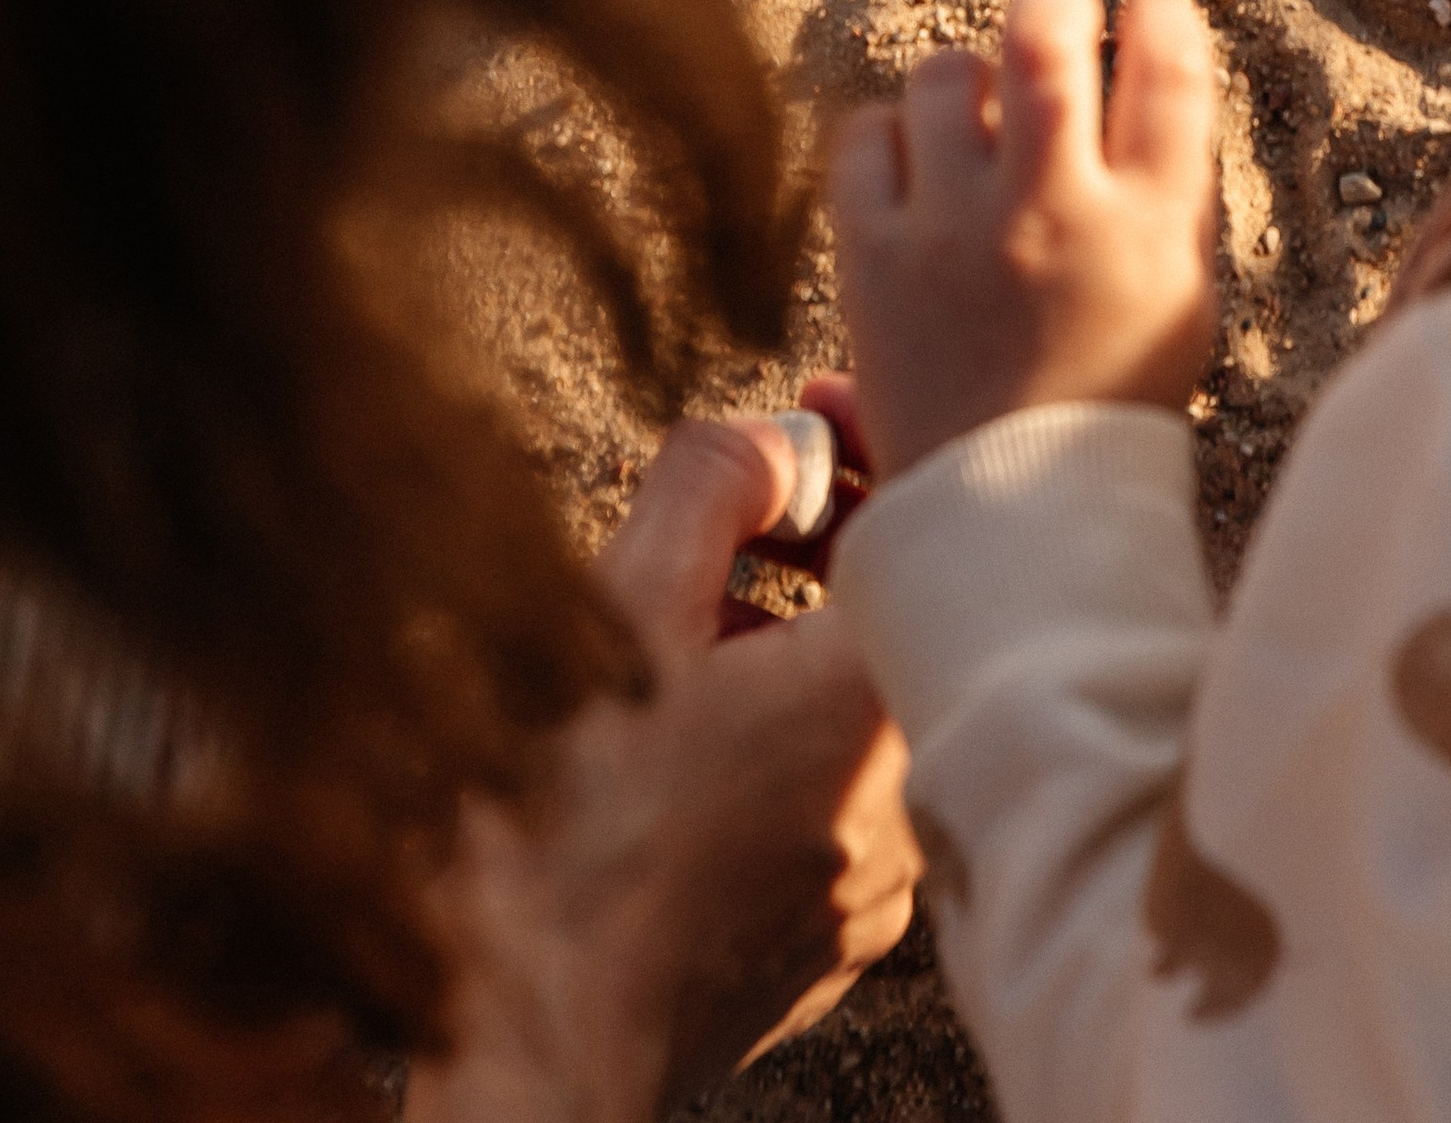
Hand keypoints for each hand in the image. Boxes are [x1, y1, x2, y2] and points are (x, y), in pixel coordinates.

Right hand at [412, 416, 918, 1122]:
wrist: (524, 1036)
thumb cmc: (567, 821)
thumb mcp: (624, 607)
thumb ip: (717, 482)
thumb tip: (783, 437)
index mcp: (879, 698)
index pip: (925, 519)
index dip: (869, 442)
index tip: (807, 414)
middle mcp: (915, 794)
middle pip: (897, 615)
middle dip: (826, 540)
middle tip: (747, 507)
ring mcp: (885, 885)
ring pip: (863, 713)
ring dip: (797, 648)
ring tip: (698, 630)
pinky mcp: (839, 942)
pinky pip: (840, 801)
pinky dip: (788, 746)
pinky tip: (695, 745)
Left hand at [831, 0, 1217, 479]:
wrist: (1009, 517)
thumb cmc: (1107, 397)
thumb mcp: (1176, 292)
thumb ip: (1164, 186)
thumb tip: (1136, 64)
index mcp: (1151, 227)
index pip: (1170, 72)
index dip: (1162, 20)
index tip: (1150, 10)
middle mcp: (1055, 213)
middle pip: (1047, 36)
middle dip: (1053, 4)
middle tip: (1053, 18)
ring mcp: (956, 232)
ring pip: (947, 75)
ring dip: (969, 82)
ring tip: (979, 125)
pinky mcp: (874, 258)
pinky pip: (867, 135)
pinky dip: (893, 138)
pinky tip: (919, 172)